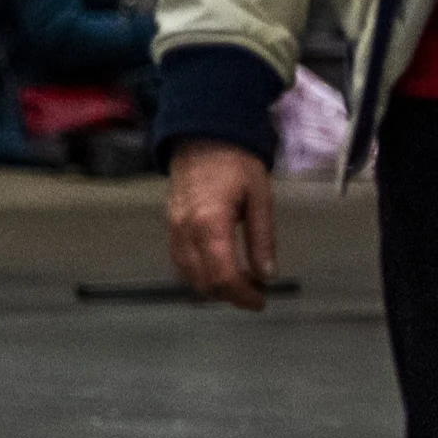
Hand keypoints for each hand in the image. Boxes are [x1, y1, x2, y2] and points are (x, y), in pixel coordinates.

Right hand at [165, 140, 279, 309]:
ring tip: (238, 280)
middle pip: (203, 283)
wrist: (202, 136)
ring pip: (187, 276)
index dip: (242, 296)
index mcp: (211, 224)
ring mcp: (174, 229)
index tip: (259, 301)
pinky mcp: (170, 226)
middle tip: (254, 292)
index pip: (223, 276)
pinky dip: (198, 273)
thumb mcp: (260, 197)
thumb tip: (267, 273)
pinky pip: (179, 261)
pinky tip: (217, 267)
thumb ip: (262, 239)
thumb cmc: (234, 161)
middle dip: (229, 295)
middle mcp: (186, 231)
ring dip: (212, 286)